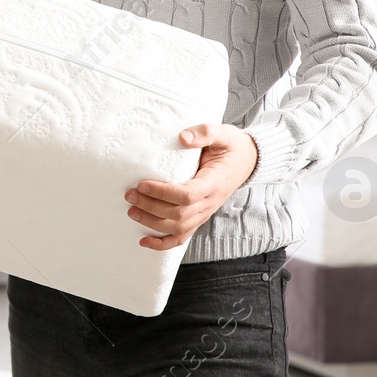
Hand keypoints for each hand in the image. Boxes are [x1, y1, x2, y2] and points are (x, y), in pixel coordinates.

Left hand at [124, 123, 259, 249]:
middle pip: (179, 214)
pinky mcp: (199, 217)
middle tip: (130, 195)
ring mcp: (205, 213)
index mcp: (214, 183)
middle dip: (151, 207)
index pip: (187, 195)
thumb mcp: (222, 133)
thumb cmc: (231, 147)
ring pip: (178, 228)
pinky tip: (144, 241)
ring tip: (131, 211)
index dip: (163, 193)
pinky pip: (182, 236)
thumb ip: (204, 133)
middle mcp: (210, 202)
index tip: (142, 184)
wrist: (246, 161)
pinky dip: (163, 243)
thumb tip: (183, 137)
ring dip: (152, 223)